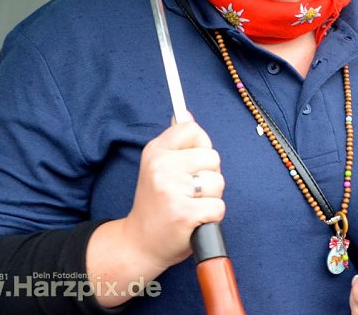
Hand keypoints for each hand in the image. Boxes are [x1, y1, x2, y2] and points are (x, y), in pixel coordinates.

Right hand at [121, 116, 225, 270]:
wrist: (139, 244)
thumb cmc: (157, 204)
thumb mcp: (158, 167)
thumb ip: (176, 142)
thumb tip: (186, 113)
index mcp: (155, 151)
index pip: (193, 129)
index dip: (200, 147)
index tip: (191, 164)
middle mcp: (161, 167)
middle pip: (213, 157)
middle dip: (208, 176)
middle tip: (189, 192)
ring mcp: (172, 190)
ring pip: (218, 182)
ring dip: (210, 198)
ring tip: (190, 205)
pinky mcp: (184, 213)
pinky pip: (219, 207)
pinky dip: (212, 217)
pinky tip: (194, 220)